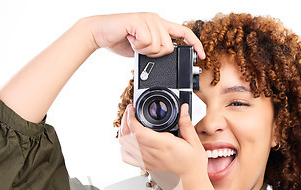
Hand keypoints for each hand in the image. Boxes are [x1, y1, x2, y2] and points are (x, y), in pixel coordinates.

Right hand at [86, 13, 204, 58]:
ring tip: (134, 43)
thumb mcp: (143, 48)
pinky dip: (137, 47)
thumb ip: (156, 50)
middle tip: (141, 49)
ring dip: (145, 51)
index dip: (195, 44)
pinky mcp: (139, 21)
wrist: (99, 33)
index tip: (201, 55)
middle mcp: (156, 19)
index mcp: (159, 25)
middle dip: (155, 55)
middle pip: (169, 47)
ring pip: (158, 47)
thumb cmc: (120, 40)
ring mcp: (148, 19)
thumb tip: (165, 58)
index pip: (184, 33)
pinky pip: (147, 43)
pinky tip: (129, 39)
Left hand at [118, 103, 207, 189]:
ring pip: (124, 145)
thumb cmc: (193, 165)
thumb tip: (183, 108)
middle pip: (128, 136)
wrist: (190, 184)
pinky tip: (129, 140)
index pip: (138, 131)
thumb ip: (186, 124)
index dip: (131, 118)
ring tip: (129, 123)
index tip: (132, 109)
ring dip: (123, 132)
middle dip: (125, 120)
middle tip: (131, 112)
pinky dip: (123, 147)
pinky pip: (126, 157)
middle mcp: (152, 154)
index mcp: (163, 145)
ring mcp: (146, 161)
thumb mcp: (194, 142)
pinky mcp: (145, 166)